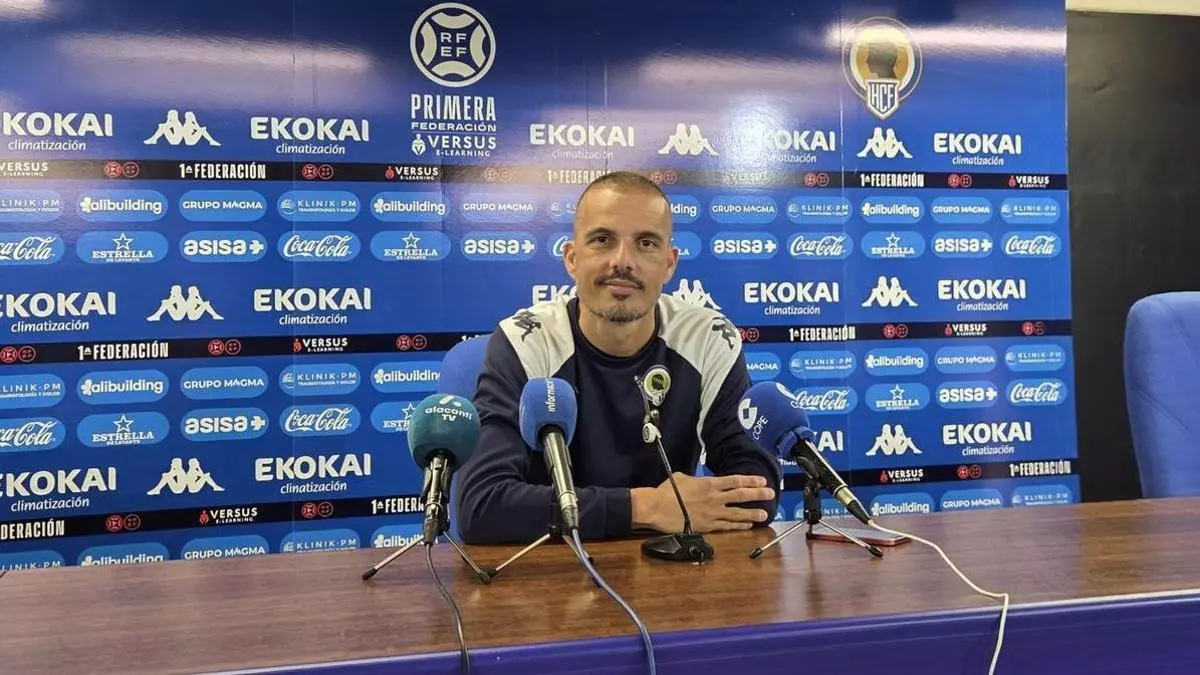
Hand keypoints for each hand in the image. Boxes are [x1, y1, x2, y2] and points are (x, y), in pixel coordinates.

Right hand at [631, 473, 774, 533]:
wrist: (657, 508)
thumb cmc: (666, 492)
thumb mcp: (681, 478)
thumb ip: (693, 479)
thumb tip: (696, 480)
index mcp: (709, 484)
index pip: (735, 481)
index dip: (750, 480)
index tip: (762, 481)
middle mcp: (714, 498)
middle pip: (741, 496)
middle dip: (758, 495)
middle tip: (771, 494)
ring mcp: (712, 513)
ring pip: (738, 513)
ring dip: (753, 514)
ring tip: (765, 514)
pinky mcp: (707, 526)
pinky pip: (727, 526)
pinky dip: (738, 526)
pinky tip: (747, 526)